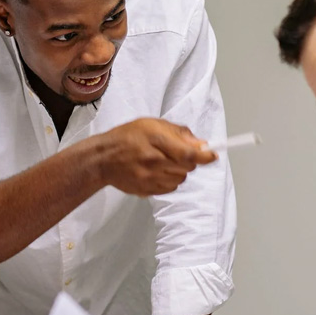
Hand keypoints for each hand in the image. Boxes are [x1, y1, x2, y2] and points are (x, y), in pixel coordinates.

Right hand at [93, 118, 217, 195]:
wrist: (103, 159)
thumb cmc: (127, 137)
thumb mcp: (152, 124)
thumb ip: (178, 133)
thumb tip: (201, 144)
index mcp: (155, 139)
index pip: (188, 153)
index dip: (204, 156)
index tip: (213, 155)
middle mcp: (153, 161)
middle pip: (187, 167)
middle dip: (189, 160)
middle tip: (177, 153)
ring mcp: (149, 178)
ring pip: (180, 179)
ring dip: (179, 171)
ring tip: (164, 162)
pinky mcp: (146, 190)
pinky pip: (170, 188)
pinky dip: (169, 180)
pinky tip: (158, 171)